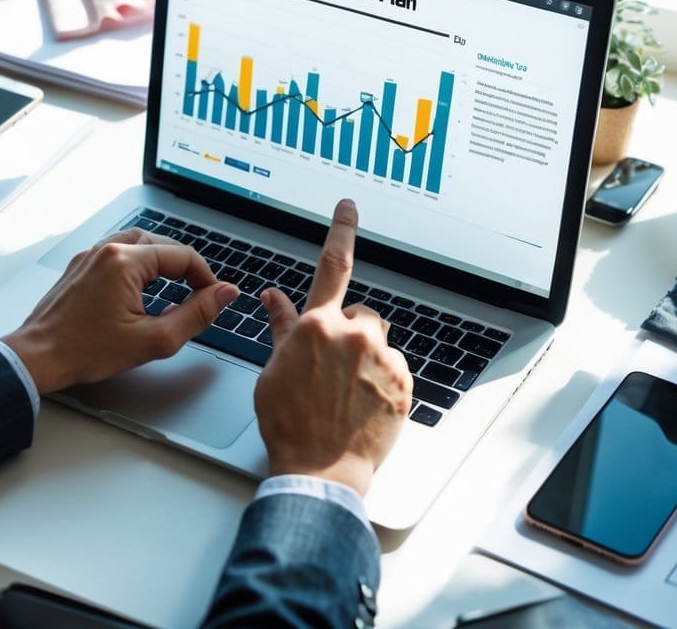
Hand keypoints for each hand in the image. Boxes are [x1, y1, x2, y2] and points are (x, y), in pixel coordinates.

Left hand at [1, 228, 238, 394]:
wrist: (38, 357)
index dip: (206, 277)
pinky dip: (138, 263)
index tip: (215, 296)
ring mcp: (90, 256)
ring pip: (139, 243)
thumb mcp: (154, 340)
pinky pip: (117, 252)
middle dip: (185, 267)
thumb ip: (196, 315)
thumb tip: (224, 294)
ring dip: (161, 261)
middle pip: (162, 244)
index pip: (182, 256)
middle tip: (198, 293)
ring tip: (174, 286)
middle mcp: (107, 250)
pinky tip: (142, 286)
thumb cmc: (86, 351)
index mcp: (126, 262)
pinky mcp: (80, 266)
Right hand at [255, 199, 411, 496]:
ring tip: (347, 393)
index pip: (333, 264)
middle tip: (331, 369)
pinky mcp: (403, 381)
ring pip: (378, 342)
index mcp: (316, 326)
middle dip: (348, 332)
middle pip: (359, 314)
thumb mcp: (273, 370)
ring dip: (366, 357)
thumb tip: (273, 297)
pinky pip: (393, 367)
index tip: (348, 206)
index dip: (342, 228)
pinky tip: (363, 405)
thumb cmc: (290, 424)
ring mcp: (382, 358)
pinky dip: (382, 380)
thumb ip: (280, 327)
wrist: (321, 469)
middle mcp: (353, 334)